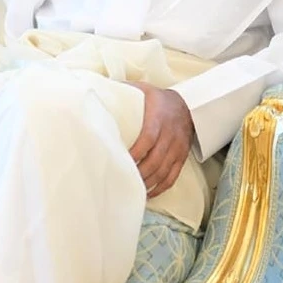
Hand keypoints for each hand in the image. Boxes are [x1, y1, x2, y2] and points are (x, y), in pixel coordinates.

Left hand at [127, 83, 193, 197]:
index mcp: (158, 118)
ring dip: (149, 182)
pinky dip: (161, 187)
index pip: (148, 138)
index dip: (137, 151)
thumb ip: (122, 92)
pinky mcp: (181, 157)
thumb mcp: (141, 90)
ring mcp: (177, 148)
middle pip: (156, 159)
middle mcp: (170, 135)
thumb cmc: (156, 98)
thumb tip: (95, 91)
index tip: (123, 160)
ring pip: (164, 170)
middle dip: (140, 172)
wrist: (186, 104)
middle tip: (124, 179)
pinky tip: (149, 192)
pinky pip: (173, 175)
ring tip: (133, 189)